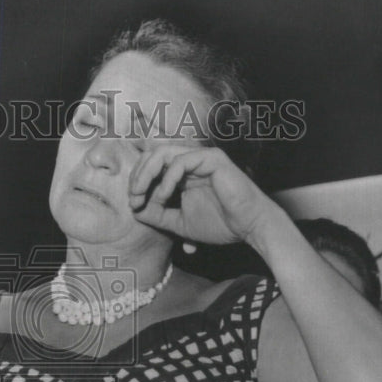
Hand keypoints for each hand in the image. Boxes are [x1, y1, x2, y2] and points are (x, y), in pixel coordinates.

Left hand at [128, 143, 276, 245]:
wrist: (248, 228)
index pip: (151, 166)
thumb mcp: (179, 223)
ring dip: (146, 174)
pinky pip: (181, 161)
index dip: (137, 182)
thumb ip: (157, 215)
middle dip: (137, 176)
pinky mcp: (212, 158)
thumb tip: (134, 210)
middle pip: (152, 155)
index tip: (133, 205)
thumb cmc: (220, 224)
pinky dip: (168, 178)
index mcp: (183, 174)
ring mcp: (201, 158)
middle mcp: (190, 162)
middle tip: (134, 199)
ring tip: (142, 195)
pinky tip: (164, 196)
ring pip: (163, 153)